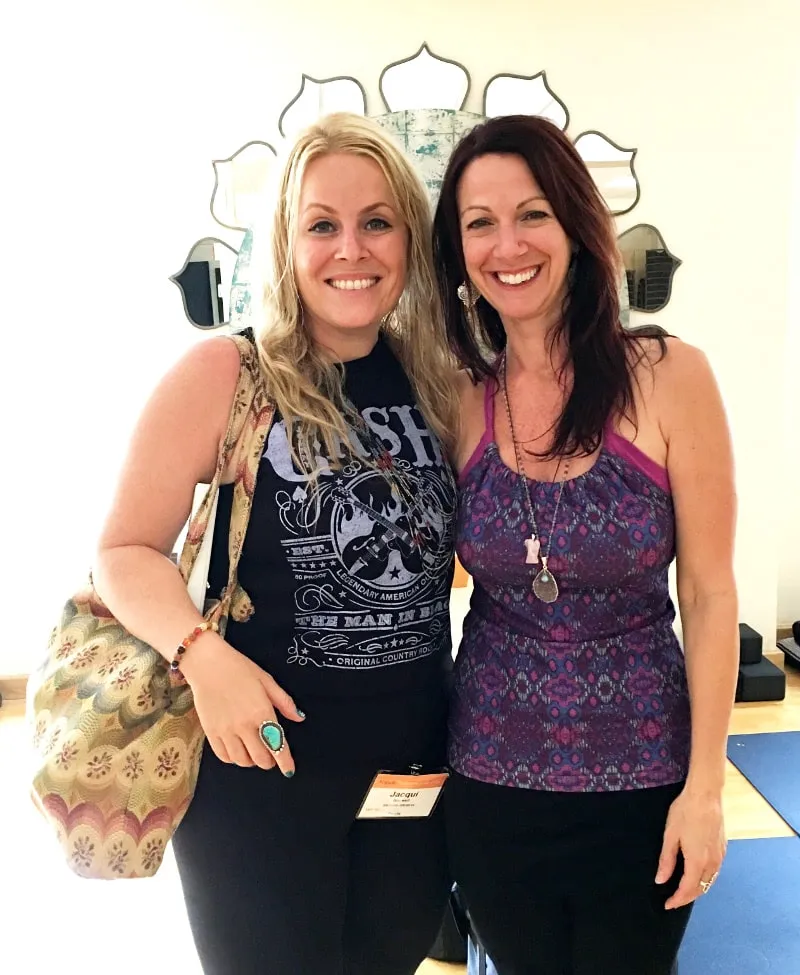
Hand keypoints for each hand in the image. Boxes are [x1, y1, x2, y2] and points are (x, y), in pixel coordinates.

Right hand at [180, 632, 304, 775]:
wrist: (208, 664)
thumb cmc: (240, 669)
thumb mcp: (267, 681)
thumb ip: (284, 702)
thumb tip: (299, 718)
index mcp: (262, 712)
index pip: (277, 745)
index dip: (285, 761)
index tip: (289, 770)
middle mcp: (244, 725)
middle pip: (260, 758)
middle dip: (269, 761)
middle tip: (271, 754)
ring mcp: (226, 730)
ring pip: (242, 761)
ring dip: (251, 760)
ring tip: (253, 750)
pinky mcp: (211, 732)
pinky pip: (224, 756)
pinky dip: (233, 758)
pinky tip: (237, 749)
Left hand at [656, 785, 725, 908]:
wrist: (706, 795)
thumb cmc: (685, 812)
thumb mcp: (670, 836)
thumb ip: (667, 860)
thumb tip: (660, 880)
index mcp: (697, 861)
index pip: (687, 889)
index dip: (677, 900)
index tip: (667, 905)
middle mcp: (712, 863)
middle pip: (701, 888)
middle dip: (687, 897)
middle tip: (673, 901)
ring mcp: (720, 856)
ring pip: (710, 881)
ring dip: (697, 889)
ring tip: (683, 891)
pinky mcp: (723, 849)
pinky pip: (715, 872)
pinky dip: (705, 879)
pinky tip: (697, 875)